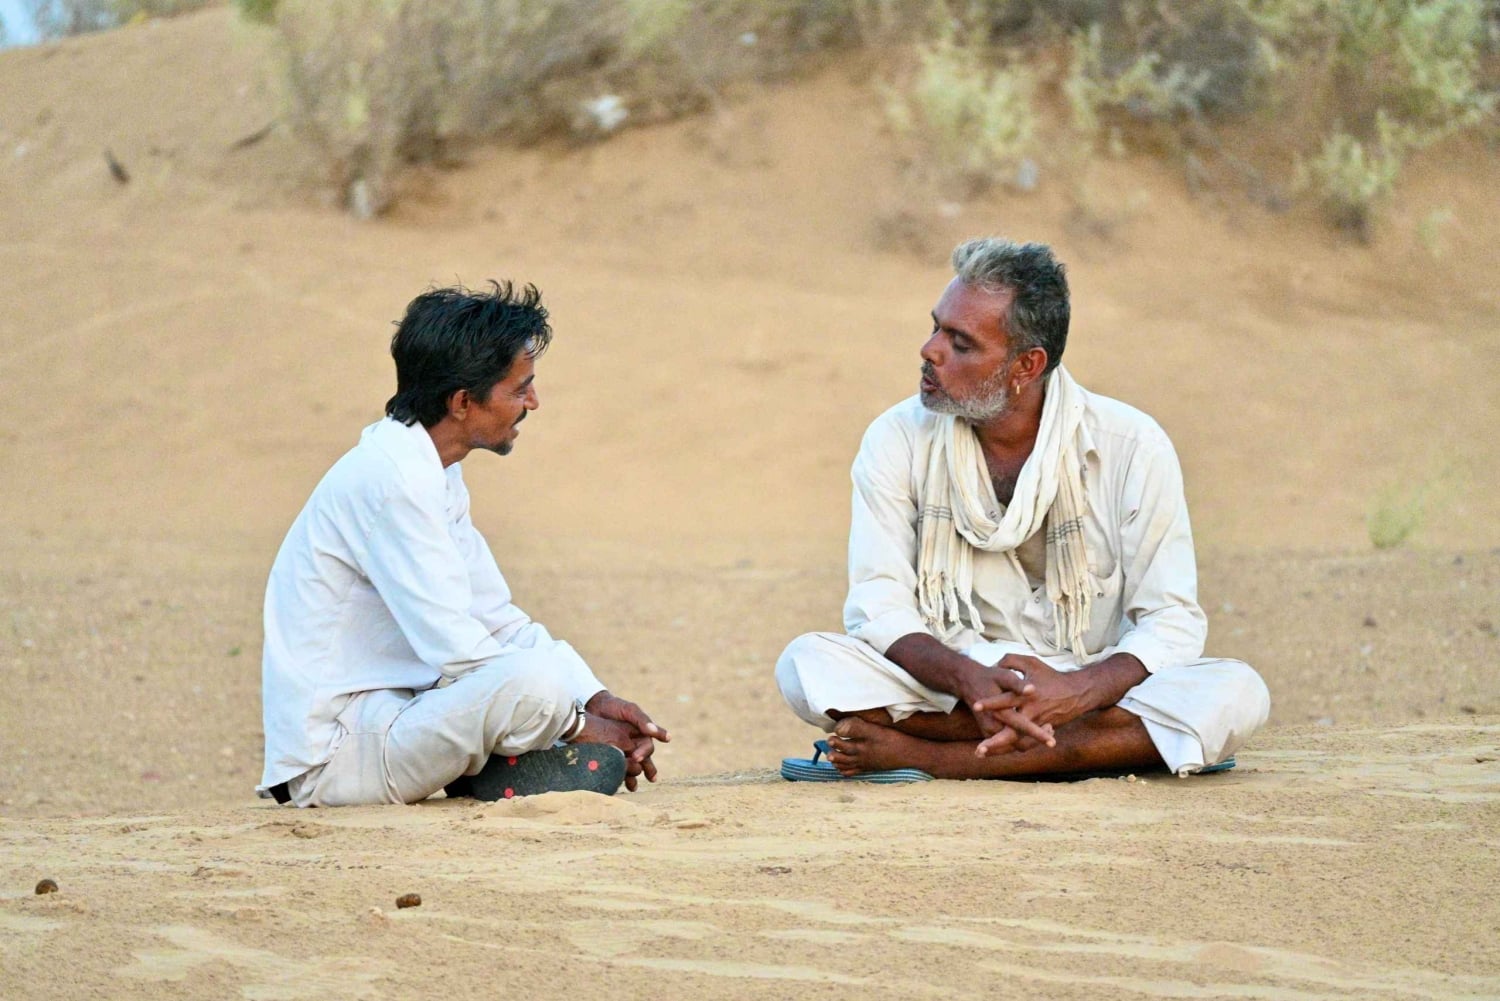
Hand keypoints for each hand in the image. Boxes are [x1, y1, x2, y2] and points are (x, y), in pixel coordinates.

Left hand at [581, 692, 669, 791]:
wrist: (594, 706)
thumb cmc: (615, 706)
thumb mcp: (630, 710)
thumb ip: (643, 721)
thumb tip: (659, 734)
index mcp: (642, 734)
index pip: (648, 748)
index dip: (644, 753)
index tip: (636, 757)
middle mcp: (635, 744)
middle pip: (644, 761)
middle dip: (648, 770)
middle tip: (650, 779)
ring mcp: (623, 751)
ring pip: (631, 767)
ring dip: (633, 777)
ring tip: (633, 787)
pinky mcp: (611, 755)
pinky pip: (616, 767)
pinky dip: (617, 776)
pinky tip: (616, 783)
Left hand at [972, 655, 1089, 756]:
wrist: (1076, 693)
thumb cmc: (1051, 676)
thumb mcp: (1031, 663)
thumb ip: (1011, 660)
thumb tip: (995, 664)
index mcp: (1028, 696)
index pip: (1007, 700)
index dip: (991, 703)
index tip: (975, 706)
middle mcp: (1032, 713)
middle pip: (1012, 732)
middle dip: (995, 742)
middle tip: (979, 748)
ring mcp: (1036, 725)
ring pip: (1017, 743)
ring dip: (999, 749)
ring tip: (980, 753)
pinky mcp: (1040, 731)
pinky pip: (1024, 743)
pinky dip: (1009, 747)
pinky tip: (994, 750)